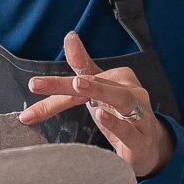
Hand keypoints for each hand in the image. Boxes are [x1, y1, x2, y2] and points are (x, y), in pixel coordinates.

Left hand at [21, 31, 172, 178]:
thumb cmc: (120, 114)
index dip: (56, 86)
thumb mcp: (100, 90)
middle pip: (101, 84)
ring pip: (122, 100)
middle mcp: (130, 92)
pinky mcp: (142, 139)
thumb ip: (84, 66)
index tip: (34, 85)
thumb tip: (70, 36)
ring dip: (101, 92)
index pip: (83, 79)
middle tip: (55, 79)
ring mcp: (140, 114)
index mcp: (118, 78)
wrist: (149, 147)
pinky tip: (101, 116)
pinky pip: (130, 130)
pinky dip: (116, 124)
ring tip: (79, 85)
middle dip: (78, 81)